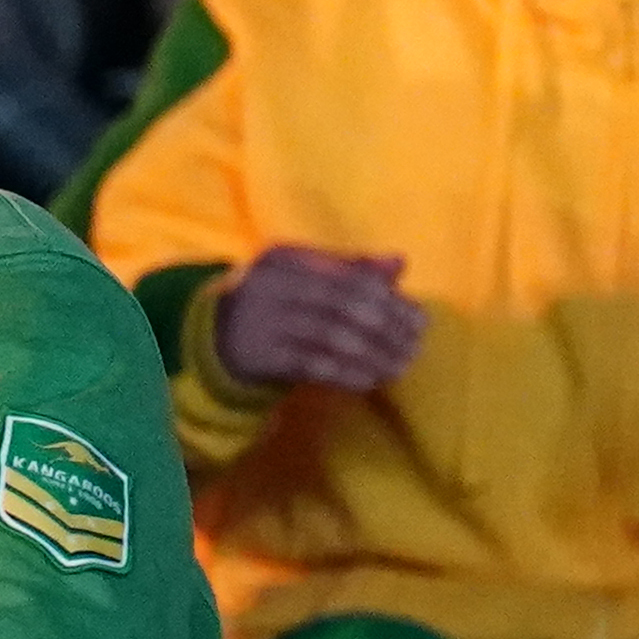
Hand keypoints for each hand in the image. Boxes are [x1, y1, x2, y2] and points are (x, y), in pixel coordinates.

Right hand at [210, 247, 425, 393]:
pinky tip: (370, 380)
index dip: (391, 301)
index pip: (352, 278)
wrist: (217, 336)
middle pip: (345, 306)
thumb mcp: (307, 278)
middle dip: (387, 330)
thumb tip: (400, 260)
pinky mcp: (260, 354)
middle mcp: (273, 284)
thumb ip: (353, 270)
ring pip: (333, 337)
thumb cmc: (276, 303)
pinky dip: (347, 373)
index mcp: (289, 258)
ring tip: (399, 367)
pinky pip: (314, 365)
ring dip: (373, 355)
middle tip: (413, 348)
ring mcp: (264, 319)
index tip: (420, 322)